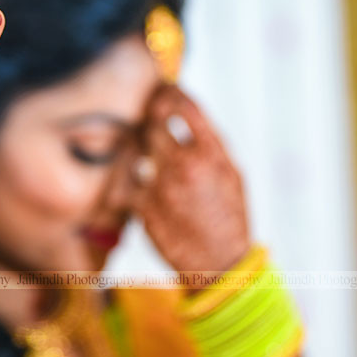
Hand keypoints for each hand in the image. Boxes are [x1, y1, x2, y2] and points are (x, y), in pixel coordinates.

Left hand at [131, 86, 250, 276]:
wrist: (219, 264)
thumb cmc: (229, 217)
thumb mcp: (232, 175)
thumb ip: (210, 144)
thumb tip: (187, 116)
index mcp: (212, 154)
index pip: (186, 107)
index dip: (171, 94)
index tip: (165, 93)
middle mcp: (186, 165)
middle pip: (154, 124)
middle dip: (150, 121)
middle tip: (148, 121)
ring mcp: (162, 186)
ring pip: (134, 150)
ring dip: (136, 150)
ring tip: (143, 155)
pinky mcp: (144, 208)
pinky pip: (123, 184)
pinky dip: (125, 183)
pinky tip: (131, 185)